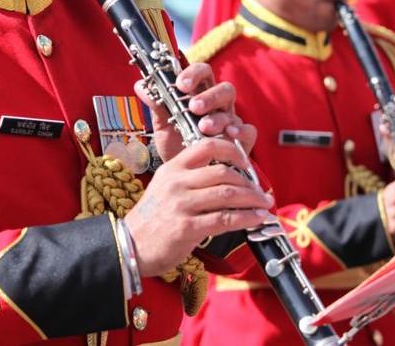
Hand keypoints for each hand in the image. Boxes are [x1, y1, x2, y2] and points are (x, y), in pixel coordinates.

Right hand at [124, 138, 273, 276]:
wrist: (128, 247)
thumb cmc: (151, 220)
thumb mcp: (164, 188)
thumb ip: (189, 178)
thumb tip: (225, 177)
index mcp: (172, 168)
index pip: (206, 146)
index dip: (232, 150)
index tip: (246, 161)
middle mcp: (176, 182)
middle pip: (223, 172)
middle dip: (248, 181)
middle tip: (260, 190)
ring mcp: (181, 204)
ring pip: (227, 194)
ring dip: (252, 199)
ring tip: (265, 204)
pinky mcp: (187, 227)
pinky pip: (224, 219)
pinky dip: (246, 218)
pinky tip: (256, 219)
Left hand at [136, 62, 256, 162]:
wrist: (185, 174)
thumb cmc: (176, 145)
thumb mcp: (163, 125)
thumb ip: (156, 105)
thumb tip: (140, 85)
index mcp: (200, 94)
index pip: (203, 73)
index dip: (194, 74)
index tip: (181, 84)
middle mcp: (219, 105)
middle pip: (223, 88)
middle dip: (209, 96)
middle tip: (193, 107)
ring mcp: (231, 122)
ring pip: (232, 110)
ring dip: (217, 117)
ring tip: (203, 127)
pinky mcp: (241, 140)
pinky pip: (249, 130)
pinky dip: (241, 130)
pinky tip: (229, 134)